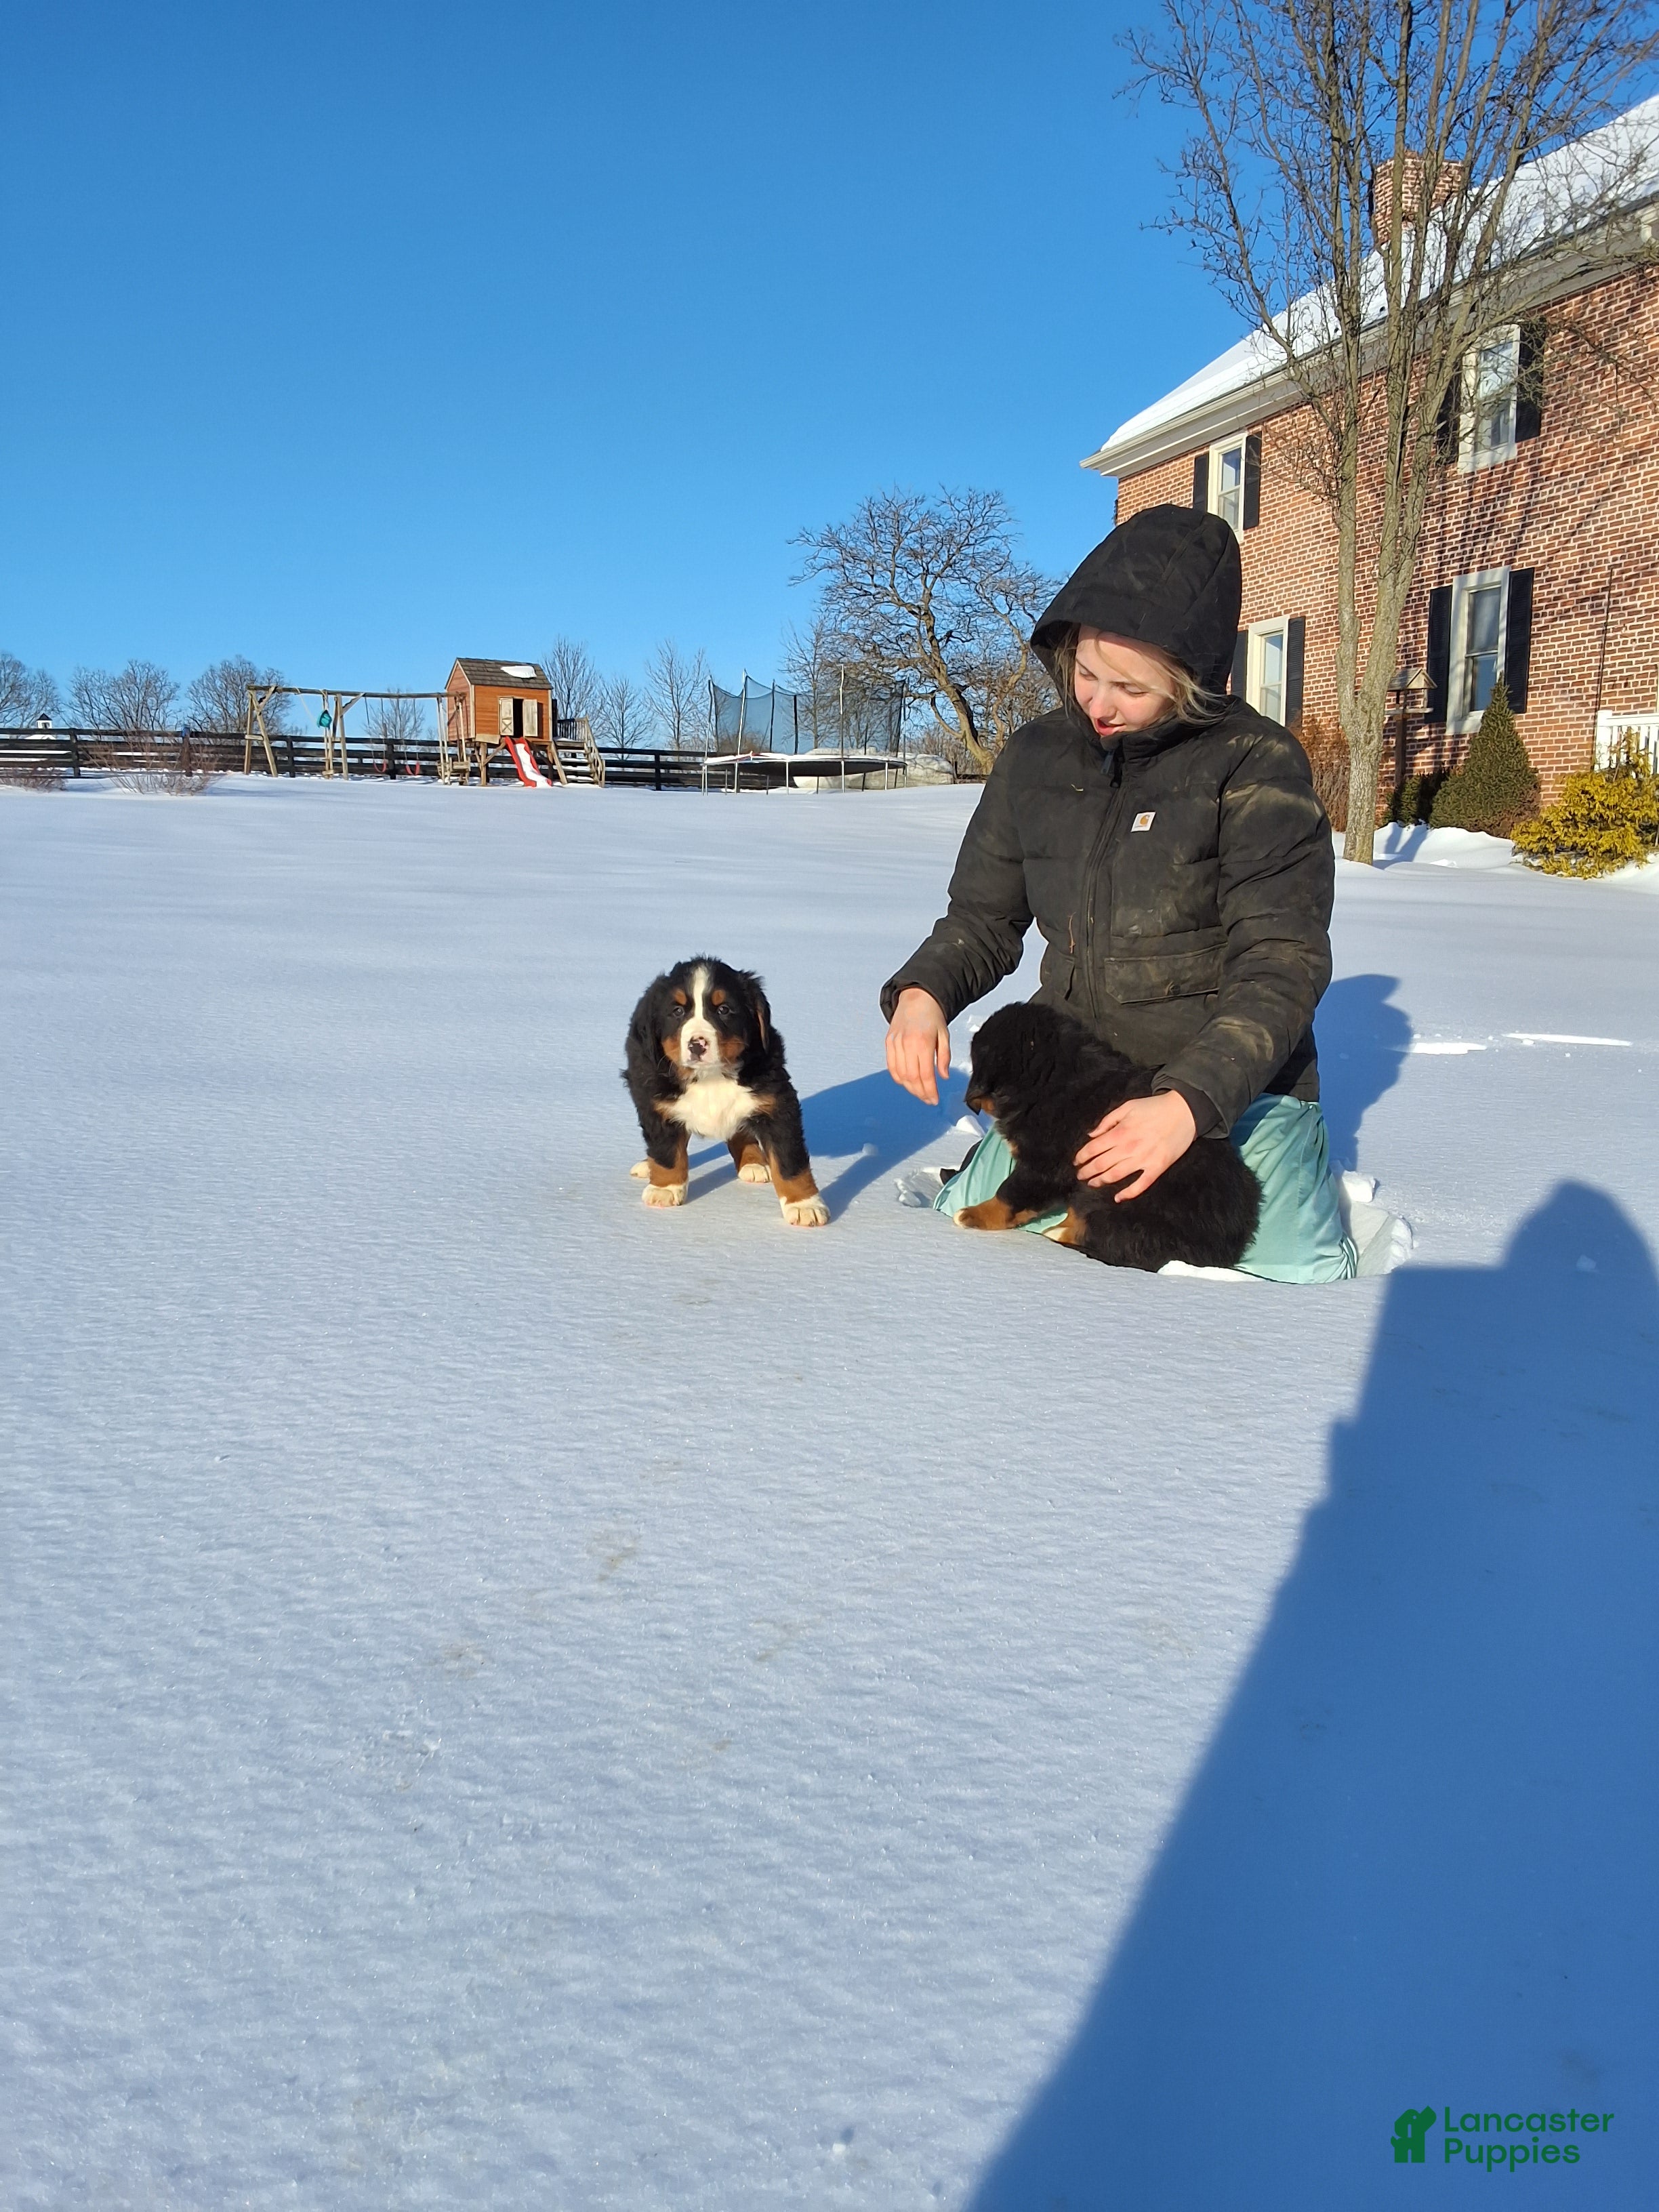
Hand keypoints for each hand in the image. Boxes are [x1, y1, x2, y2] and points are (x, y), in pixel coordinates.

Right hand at [885, 988, 950, 1104]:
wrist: (916, 998)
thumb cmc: (932, 1016)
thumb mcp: (944, 1035)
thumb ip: (945, 1056)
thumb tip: (943, 1076)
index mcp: (923, 1042)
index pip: (926, 1074)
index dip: (930, 1090)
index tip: (934, 1099)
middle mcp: (907, 1043)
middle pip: (912, 1077)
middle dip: (920, 1092)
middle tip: (928, 1099)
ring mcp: (895, 1043)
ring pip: (900, 1074)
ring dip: (910, 1088)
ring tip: (919, 1093)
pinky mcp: (889, 1042)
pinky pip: (891, 1066)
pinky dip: (898, 1078)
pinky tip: (907, 1083)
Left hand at [1075, 1090, 1196, 1200]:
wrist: (1184, 1111)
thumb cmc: (1154, 1107)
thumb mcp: (1127, 1107)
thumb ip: (1107, 1121)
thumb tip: (1091, 1135)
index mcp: (1120, 1132)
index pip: (1094, 1149)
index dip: (1082, 1157)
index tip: (1077, 1162)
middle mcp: (1129, 1147)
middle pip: (1101, 1164)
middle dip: (1087, 1171)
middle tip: (1080, 1175)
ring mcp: (1143, 1159)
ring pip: (1116, 1175)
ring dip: (1101, 1181)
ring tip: (1092, 1183)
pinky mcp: (1157, 1167)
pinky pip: (1140, 1185)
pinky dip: (1128, 1193)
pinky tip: (1118, 1198)